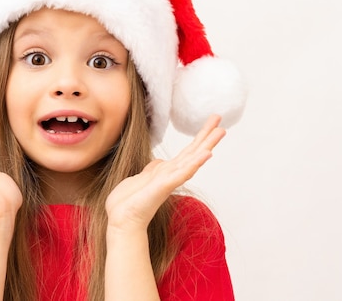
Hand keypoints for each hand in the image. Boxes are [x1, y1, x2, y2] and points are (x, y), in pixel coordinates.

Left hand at [105, 115, 225, 232]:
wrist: (121, 221)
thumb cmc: (128, 203)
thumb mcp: (140, 178)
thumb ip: (152, 170)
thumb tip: (160, 161)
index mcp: (166, 171)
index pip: (187, 151)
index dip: (199, 136)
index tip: (212, 122)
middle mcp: (171, 175)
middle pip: (193, 152)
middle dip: (207, 136)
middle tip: (220, 120)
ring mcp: (169, 180)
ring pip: (192, 159)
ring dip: (206, 145)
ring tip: (220, 131)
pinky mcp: (163, 187)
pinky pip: (181, 173)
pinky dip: (194, 163)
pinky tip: (206, 154)